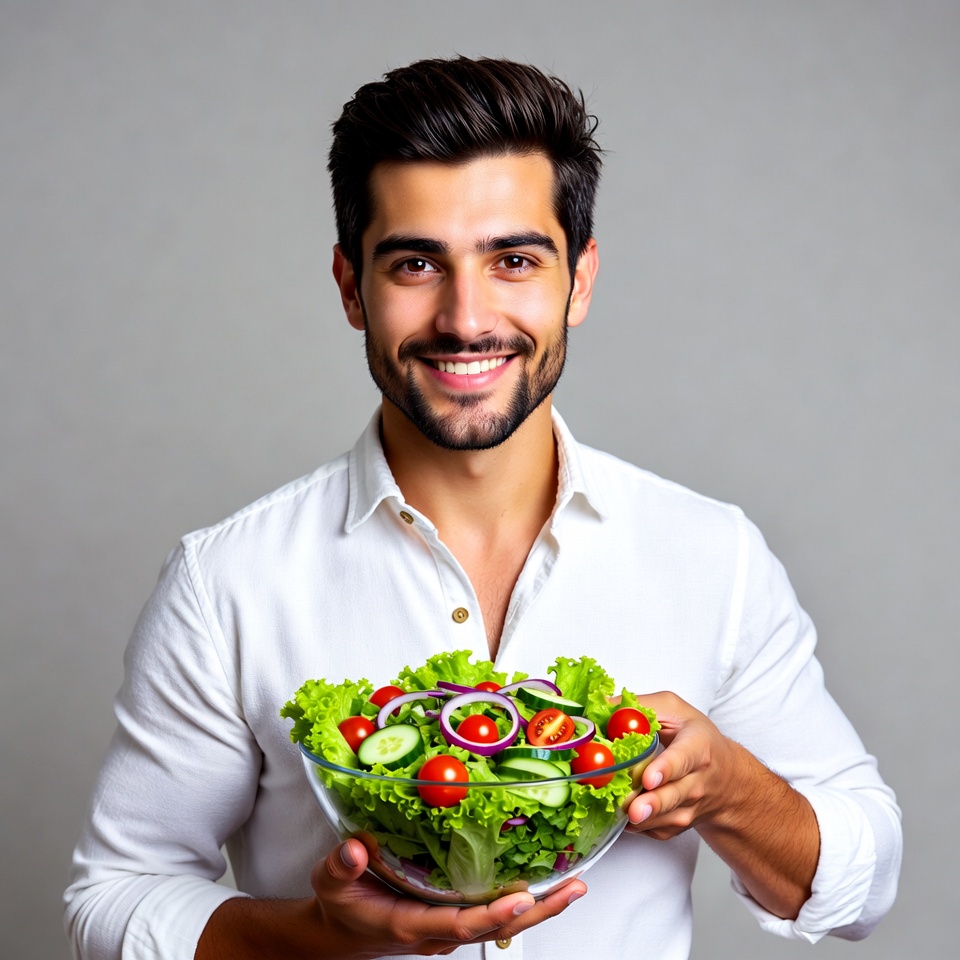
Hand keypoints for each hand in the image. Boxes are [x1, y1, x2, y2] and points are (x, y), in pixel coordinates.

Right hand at [307, 837, 586, 957]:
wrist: (340, 933)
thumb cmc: (339, 906)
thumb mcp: (330, 883)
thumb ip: (341, 866)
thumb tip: (355, 850)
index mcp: (412, 924)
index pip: (462, 923)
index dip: (494, 912)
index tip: (522, 895)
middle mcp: (439, 930)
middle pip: (498, 926)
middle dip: (538, 910)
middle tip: (573, 888)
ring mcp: (449, 926)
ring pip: (502, 922)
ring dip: (539, 906)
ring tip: (574, 885)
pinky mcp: (453, 916)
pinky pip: (494, 912)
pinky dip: (522, 900)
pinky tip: (544, 882)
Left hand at [623, 691, 736, 839]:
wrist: (726, 779)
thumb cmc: (695, 737)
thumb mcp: (673, 710)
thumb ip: (639, 706)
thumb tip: (599, 706)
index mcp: (698, 747)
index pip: (683, 759)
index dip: (666, 769)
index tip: (648, 778)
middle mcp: (697, 781)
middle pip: (673, 796)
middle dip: (653, 804)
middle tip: (634, 809)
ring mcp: (689, 808)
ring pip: (664, 819)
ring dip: (642, 819)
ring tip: (623, 815)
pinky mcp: (677, 826)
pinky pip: (654, 830)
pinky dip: (637, 826)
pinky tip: (621, 816)